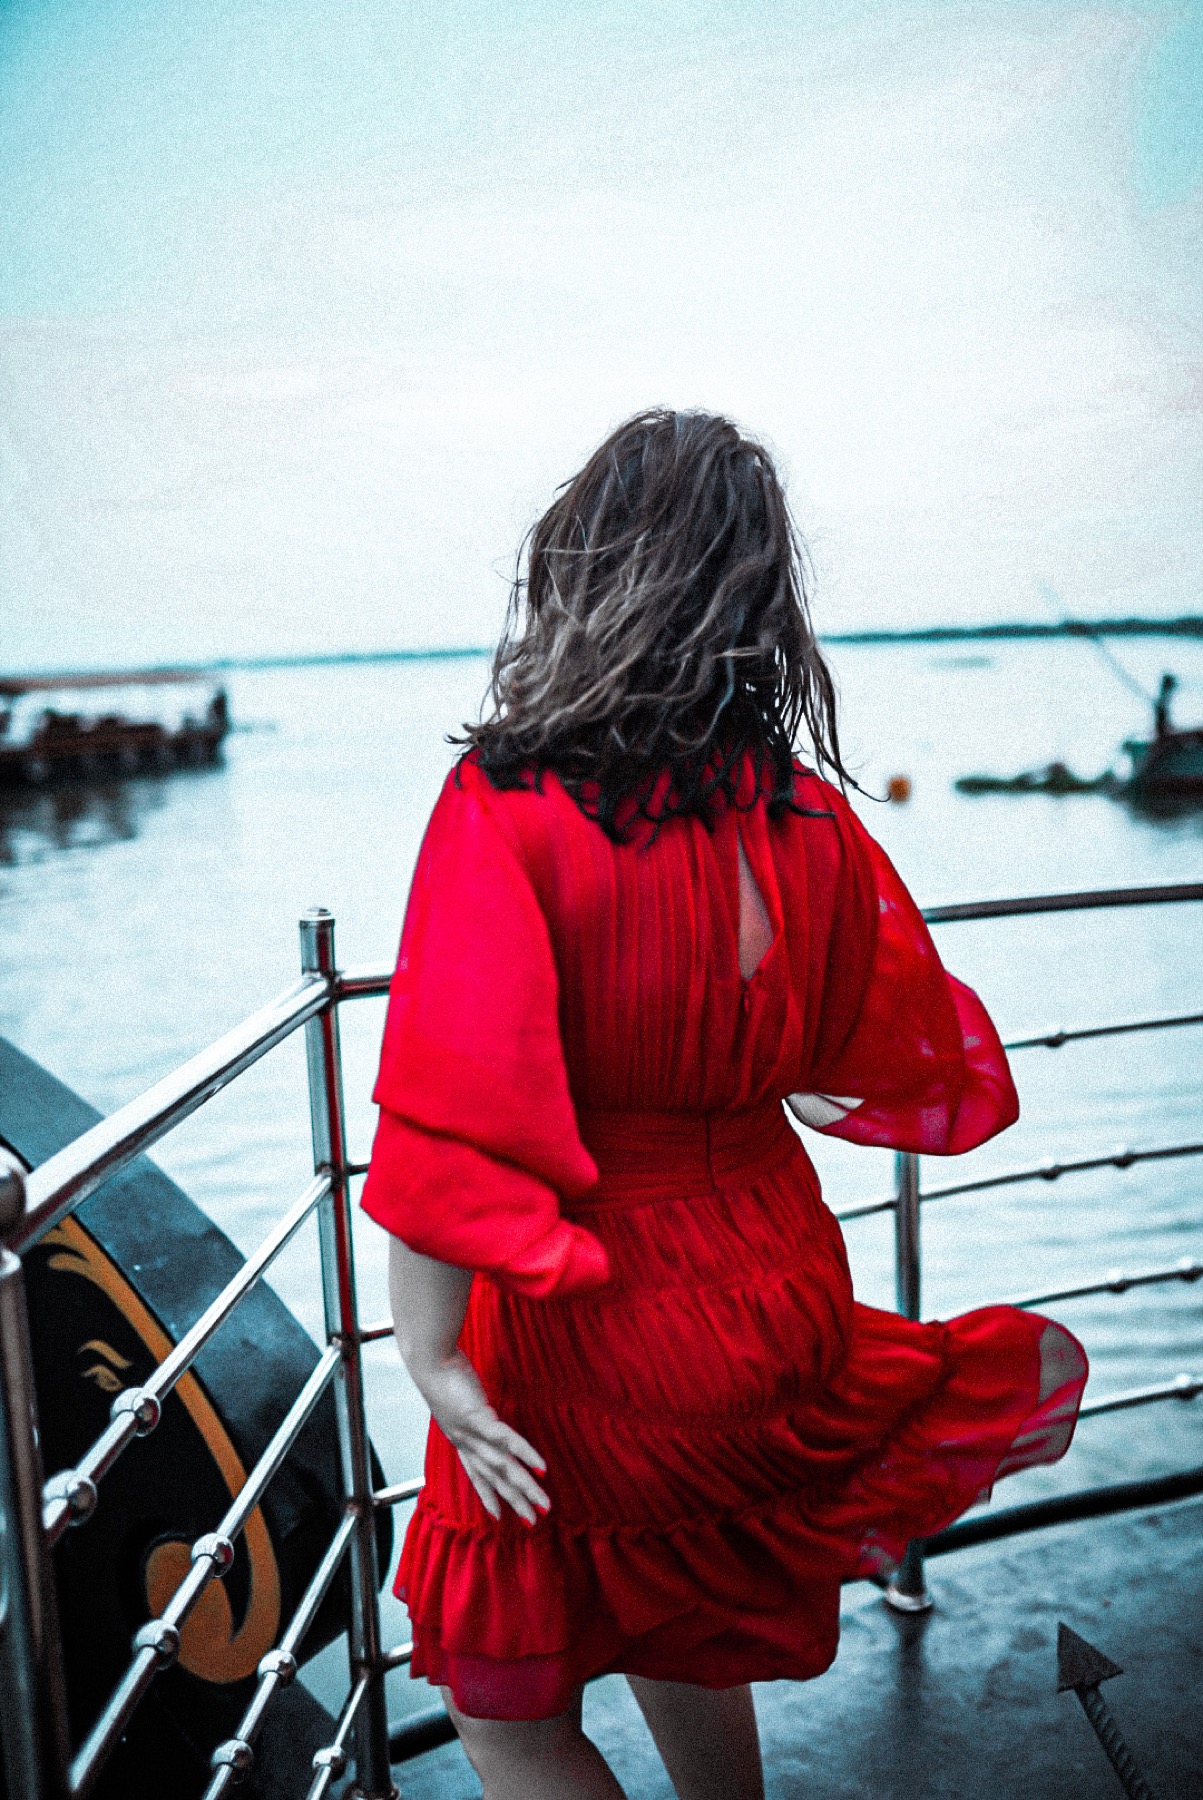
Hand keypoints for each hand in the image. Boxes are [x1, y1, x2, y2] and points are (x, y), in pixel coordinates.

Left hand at [413, 1348, 549, 1523]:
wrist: (428, 1359)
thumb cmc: (442, 1371)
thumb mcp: (456, 1396)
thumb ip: (469, 1408)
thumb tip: (477, 1408)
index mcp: (459, 1438)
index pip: (475, 1474)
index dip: (487, 1495)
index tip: (497, 1517)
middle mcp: (465, 1441)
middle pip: (493, 1478)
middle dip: (514, 1501)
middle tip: (533, 1523)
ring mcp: (471, 1432)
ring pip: (502, 1466)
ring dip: (525, 1488)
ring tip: (544, 1505)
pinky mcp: (478, 1416)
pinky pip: (505, 1440)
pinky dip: (524, 1455)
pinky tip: (542, 1468)